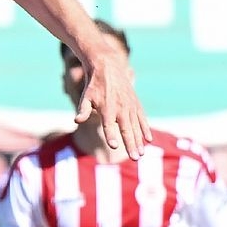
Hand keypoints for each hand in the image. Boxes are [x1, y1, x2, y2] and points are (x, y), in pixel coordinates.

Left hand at [73, 35, 149, 156]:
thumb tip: (77, 120)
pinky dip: (145, 129)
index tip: (114, 145)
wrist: (108, 67)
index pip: (108, 125)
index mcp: (107, 108)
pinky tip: (148, 140)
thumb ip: (83, 109)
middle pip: (126, 129)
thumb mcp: (85, 96)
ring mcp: (130, 106)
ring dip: (139, 141)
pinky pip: (142, 119)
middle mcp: (120, 108)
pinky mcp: (136, 104)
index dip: (111, 135)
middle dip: (131, 144)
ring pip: (136, 127)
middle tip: (135, 158)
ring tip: (141, 154)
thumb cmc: (94, 85)